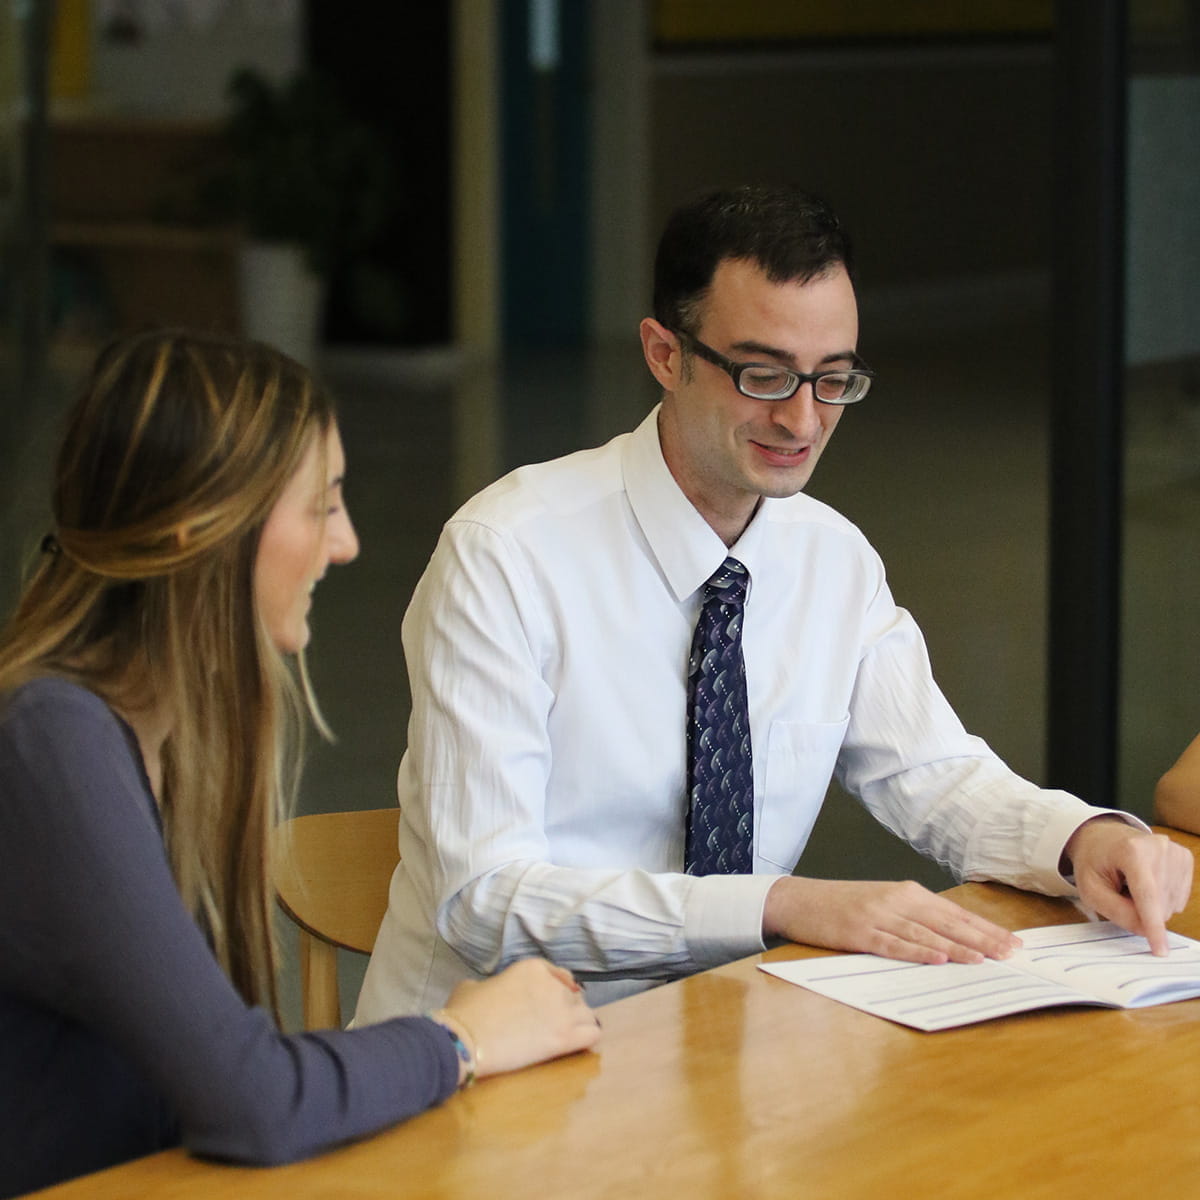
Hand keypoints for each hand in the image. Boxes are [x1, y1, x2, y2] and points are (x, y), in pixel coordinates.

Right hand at [440, 958, 599, 1079]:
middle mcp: (553, 985)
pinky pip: (593, 1034)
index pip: (560, 975)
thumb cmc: (466, 1013)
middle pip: (575, 996)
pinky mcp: (566, 1037)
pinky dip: (587, 1040)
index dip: (558, 990)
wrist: (466, 1041)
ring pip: (587, 1014)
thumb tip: (486, 992)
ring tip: (565, 1037)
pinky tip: (576, 1046)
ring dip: (578, 1024)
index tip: (551, 1003)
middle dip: (566, 1009)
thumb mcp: (472, 986)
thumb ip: (489, 985)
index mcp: (533, 968)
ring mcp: (562, 1011)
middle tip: (552, 1025)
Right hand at [762, 876, 1021, 964]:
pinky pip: (893, 945)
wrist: (800, 900)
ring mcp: (877, 916)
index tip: (1014, 942)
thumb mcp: (884, 903)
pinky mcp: (859, 933)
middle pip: (947, 922)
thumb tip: (956, 939)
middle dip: (982, 939)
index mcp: (906, 892)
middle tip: (1010, 954)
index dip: (986, 928)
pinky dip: (917, 952)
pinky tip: (937, 959)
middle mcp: (896, 901)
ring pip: (925, 934)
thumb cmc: (845, 905)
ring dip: (956, 947)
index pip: (955, 913)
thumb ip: (916, 917)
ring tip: (984, 959)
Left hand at [1063, 817, 1193, 954]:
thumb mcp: (1090, 889)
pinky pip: (1178, 898)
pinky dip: (1162, 899)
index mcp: (1132, 850)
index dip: (1154, 926)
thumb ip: (1116, 911)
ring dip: (1150, 905)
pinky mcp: (1185, 858)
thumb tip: (1146, 931)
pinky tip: (1146, 883)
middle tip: (1120, 891)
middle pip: (1159, 905)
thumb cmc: (1094, 861)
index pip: (1148, 896)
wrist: (1103, 837)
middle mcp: (1159, 847)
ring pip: (1171, 905)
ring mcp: (1175, 852)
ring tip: (1132, 884)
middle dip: (1140, 911)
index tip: (1160, 951)